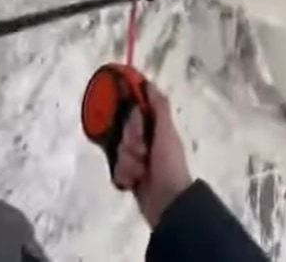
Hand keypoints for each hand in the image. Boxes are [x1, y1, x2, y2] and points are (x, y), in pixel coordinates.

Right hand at [114, 84, 192, 228]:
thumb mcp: (167, 132)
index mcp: (156, 128)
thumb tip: (148, 82)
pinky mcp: (129, 176)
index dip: (133, 118)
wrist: (168, 203)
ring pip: (119, 151)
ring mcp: (137, 159)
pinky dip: (124, 176)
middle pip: (125, 131)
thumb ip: (159, 107)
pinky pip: (116, 168)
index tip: (136, 124)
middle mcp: (146, 140)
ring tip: (140, 172)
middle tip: (143, 152)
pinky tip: (134, 182)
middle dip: (131, 143)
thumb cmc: (169, 164)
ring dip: (129, 162)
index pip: (135, 112)